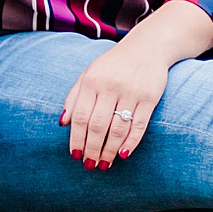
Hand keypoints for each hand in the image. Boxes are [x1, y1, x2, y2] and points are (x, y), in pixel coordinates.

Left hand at [60, 42, 168, 169]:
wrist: (147, 47)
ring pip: (118, 129)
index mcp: (92, 80)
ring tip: (104, 164)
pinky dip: (130, 143)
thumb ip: (74, 96)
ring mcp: (131, 92)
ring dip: (109, 150)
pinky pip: (139, 126)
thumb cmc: (113, 64)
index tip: (75, 155)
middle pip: (98, 125)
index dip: (76, 139)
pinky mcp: (149, 98)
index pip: (80, 116)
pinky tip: (122, 155)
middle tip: (90, 165)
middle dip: (92, 149)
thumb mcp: (89, 73)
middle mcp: (110, 86)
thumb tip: (62, 123)